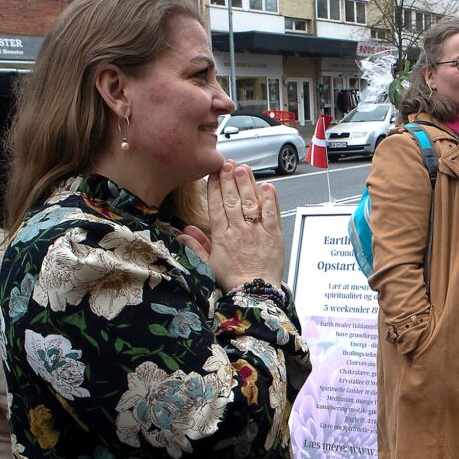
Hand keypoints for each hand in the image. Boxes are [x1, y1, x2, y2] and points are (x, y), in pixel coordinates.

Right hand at [195, 160, 284, 290]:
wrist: (254, 294)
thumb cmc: (232, 280)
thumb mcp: (208, 264)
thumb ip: (197, 246)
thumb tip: (184, 230)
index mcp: (222, 237)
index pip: (216, 207)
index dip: (214, 188)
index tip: (213, 174)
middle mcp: (239, 231)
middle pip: (233, 201)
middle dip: (229, 180)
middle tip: (227, 164)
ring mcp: (257, 232)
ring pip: (251, 203)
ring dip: (247, 184)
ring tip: (243, 169)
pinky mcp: (274, 236)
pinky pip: (272, 214)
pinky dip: (270, 199)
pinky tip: (267, 185)